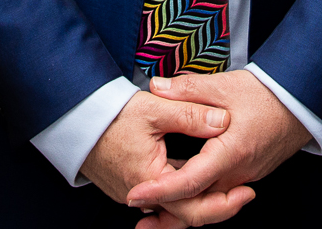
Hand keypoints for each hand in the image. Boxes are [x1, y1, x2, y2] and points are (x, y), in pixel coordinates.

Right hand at [81, 90, 239, 216]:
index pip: (193, 207)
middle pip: (187, 213)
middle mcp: (141, 197)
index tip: (247, 192)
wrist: (75, 118)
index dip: (224, 203)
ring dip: (201, 199)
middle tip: (245, 194)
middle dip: (218, 206)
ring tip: (229, 188)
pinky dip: (183, 194)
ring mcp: (135, 195)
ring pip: (176, 208)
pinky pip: (163, 199)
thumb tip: (223, 122)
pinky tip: (200, 181)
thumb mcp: (154, 108)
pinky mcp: (132, 187)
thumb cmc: (110, 114)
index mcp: (150, 181)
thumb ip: (191, 114)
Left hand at [125, 70, 312, 227]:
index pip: (190, 182)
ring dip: (180, 207)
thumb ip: (187, 89)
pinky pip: (218, 194)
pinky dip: (196, 198)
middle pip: (198, 204)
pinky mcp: (246, 175)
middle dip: (166, 212)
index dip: (160, 191)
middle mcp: (238, 173)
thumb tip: (155, 87)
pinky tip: (178, 190)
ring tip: (150, 208)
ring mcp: (244, 177)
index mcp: (230, 152)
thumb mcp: (225, 86)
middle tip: (135, 209)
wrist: (301, 103)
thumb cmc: (266, 94)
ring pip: (208, 203)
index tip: (136, 196)